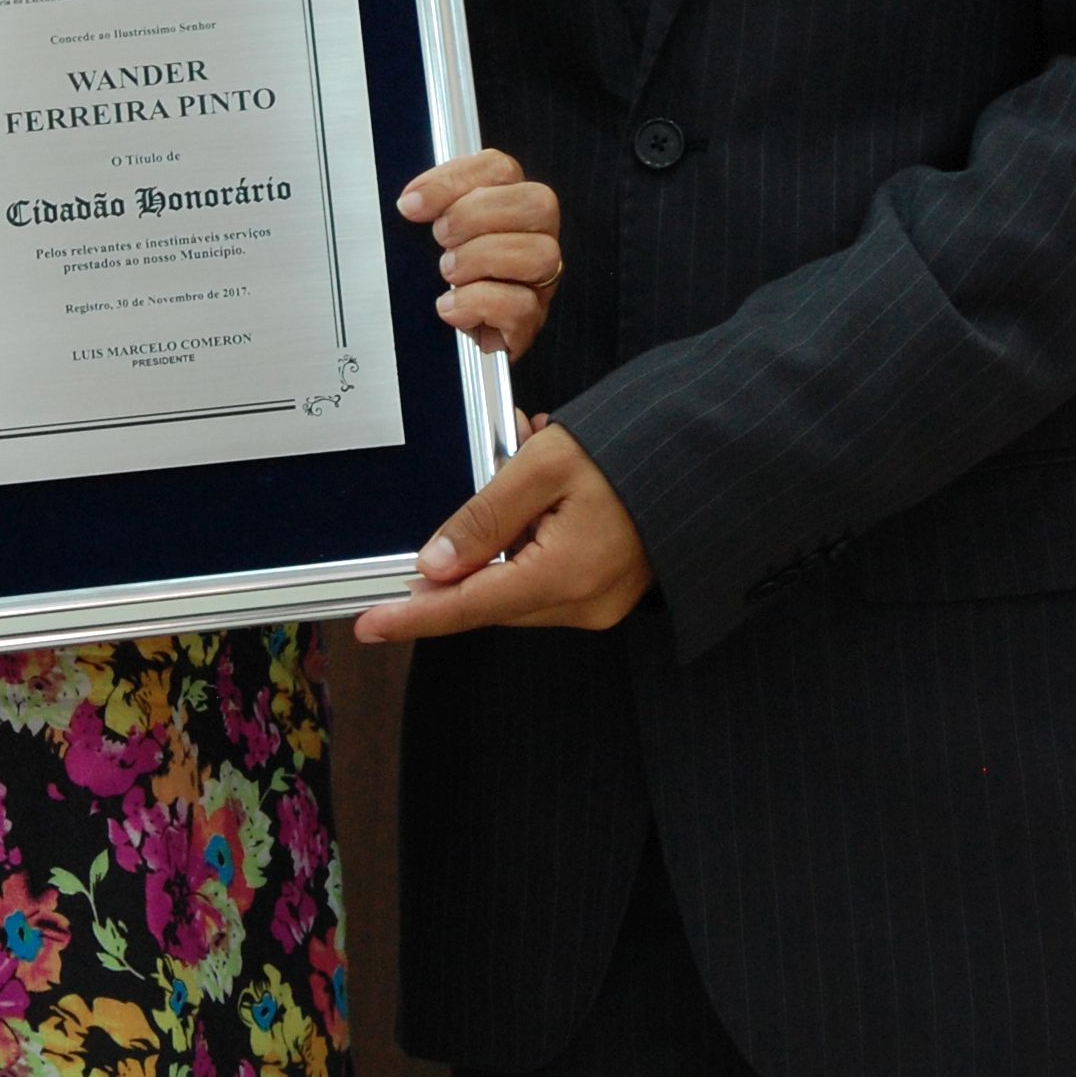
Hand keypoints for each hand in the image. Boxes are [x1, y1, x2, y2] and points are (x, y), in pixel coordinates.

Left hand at [354, 421, 650, 640]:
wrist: (706, 455)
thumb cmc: (633, 451)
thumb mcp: (544, 466)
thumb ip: (483, 518)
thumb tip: (434, 566)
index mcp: (563, 577)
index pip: (467, 607)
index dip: (413, 616)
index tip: (369, 625)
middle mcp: (581, 605)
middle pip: (490, 595)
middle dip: (469, 545)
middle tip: (490, 465)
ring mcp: (598, 604)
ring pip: (516, 583)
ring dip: (503, 536)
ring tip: (526, 460)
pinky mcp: (607, 593)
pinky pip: (545, 576)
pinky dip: (530, 540)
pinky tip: (544, 491)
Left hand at [397, 148, 561, 358]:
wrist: (445, 340)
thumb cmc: (441, 281)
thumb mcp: (429, 236)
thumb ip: (425, 209)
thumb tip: (411, 202)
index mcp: (508, 204)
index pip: (500, 168)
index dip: (455, 179)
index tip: (414, 204)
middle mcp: (533, 236)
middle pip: (537, 202)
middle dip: (476, 215)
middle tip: (440, 237)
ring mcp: (537, 280)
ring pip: (540, 253)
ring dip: (481, 258)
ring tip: (448, 271)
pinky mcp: (528, 321)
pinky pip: (522, 306)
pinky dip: (479, 302)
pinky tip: (452, 305)